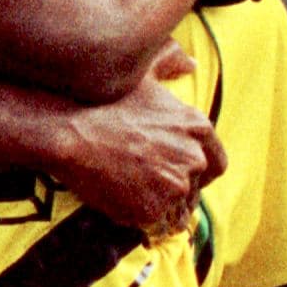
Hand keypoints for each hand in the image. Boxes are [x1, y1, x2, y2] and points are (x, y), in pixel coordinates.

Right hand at [57, 70, 224, 237]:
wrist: (71, 133)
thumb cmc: (103, 102)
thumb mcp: (142, 74)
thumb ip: (171, 63)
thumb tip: (191, 63)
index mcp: (197, 128)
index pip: (216, 164)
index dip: (199, 172)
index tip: (180, 173)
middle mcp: (192, 158)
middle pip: (194, 187)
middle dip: (174, 188)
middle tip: (145, 182)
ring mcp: (174, 187)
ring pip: (174, 208)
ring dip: (158, 205)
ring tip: (128, 190)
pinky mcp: (152, 210)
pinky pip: (152, 222)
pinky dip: (138, 216)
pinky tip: (117, 197)